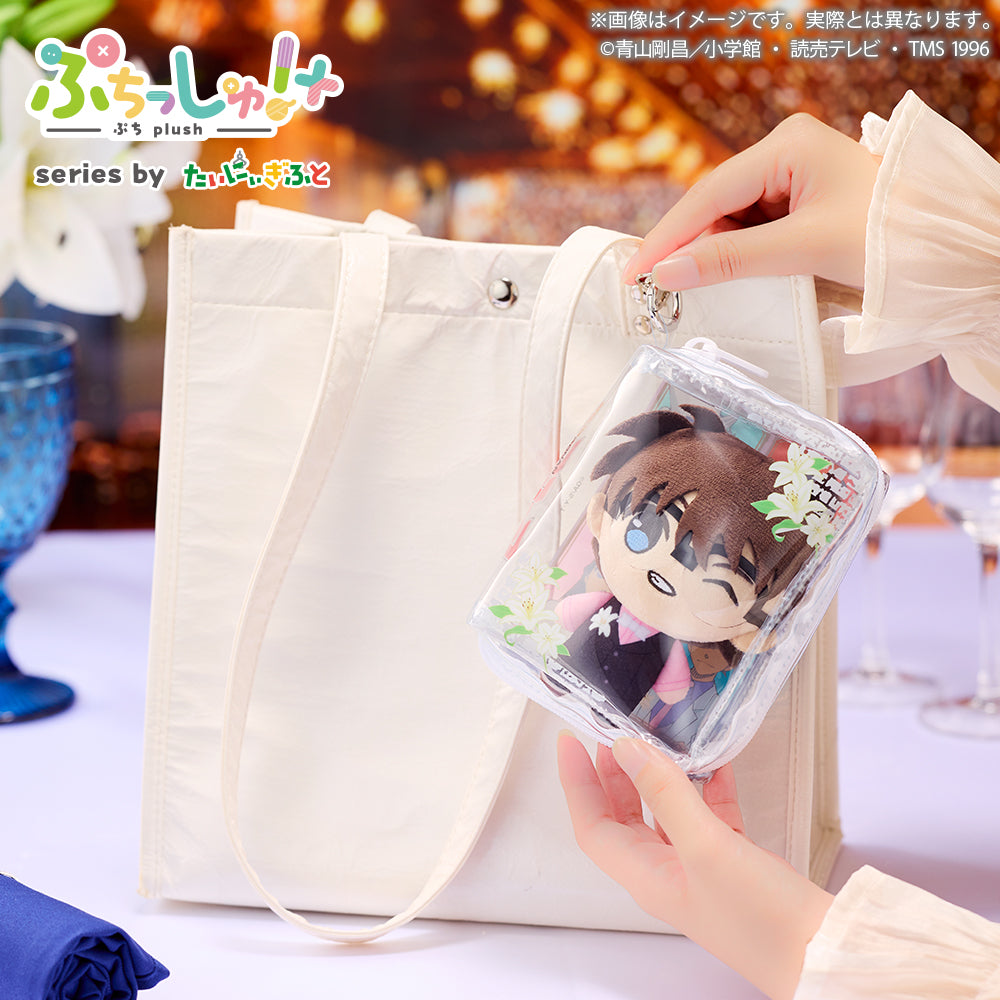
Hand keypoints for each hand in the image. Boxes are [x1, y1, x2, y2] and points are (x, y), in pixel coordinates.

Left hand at [557, 733, 832, 999]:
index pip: (593, 825)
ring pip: (664, 814)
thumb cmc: (763, 920)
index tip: (570, 740)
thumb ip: (666, 793)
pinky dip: (707, 788)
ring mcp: (701, 869)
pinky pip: (709, 817)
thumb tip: (630, 749)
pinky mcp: (735, 864)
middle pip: (623, 818)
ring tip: (654, 741)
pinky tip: (716, 763)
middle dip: (612, 775)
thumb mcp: (707, 847)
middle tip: (611, 734)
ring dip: (656, 778)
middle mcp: (667, 874)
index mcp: (647, 877)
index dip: (577, 783)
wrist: (825, 956)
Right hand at [623, 114, 880, 290]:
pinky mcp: (797, 200)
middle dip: (687, 245)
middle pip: (715, 203)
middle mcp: (785, 152)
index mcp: (788, 145)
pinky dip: (733, 255)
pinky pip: (750, 228)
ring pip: (729, 218)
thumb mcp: (803, 250)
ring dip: (710, 253)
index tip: (635, 271)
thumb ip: (731, 261)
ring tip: (688, 287)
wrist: (943, 250)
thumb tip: (667, 273)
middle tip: (653, 287)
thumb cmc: (887, 238)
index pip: (710, 192)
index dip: (668, 235)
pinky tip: (722, 276)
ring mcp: (791, 175)